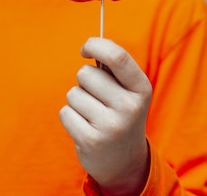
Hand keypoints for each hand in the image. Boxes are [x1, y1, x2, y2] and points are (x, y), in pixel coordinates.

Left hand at [60, 37, 151, 195]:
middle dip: (84, 80)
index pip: (117, 56)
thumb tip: (90, 46)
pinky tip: (85, 127)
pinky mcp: (91, 141)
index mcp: (141, 88)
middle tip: (97, 97)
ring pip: (73, 93)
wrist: (125, 163)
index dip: (95, 45)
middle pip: (86, 73)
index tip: (85, 50)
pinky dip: (70, 117)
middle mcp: (129, 107)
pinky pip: (65, 112)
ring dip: (77, 101)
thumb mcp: (129, 90)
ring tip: (93, 115)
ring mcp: (111, 126)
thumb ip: (114, 66)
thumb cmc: (121, 113)